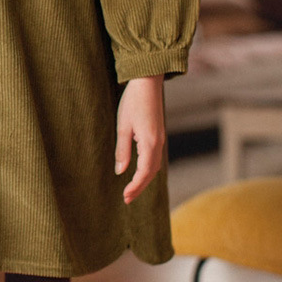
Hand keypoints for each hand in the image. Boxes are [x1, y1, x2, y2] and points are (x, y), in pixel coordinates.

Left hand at [114, 74, 164, 204]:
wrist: (147, 82)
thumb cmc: (133, 102)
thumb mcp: (123, 126)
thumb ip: (122, 150)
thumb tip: (120, 171)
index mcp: (150, 143)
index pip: (144, 173)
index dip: (135, 186)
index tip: (125, 196)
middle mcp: (158, 143)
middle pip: (151, 173)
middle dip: (140, 187)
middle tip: (127, 199)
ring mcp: (160, 139)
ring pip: (155, 166)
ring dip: (144, 179)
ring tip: (132, 189)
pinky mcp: (158, 134)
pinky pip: (155, 158)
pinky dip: (148, 169)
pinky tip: (139, 172)